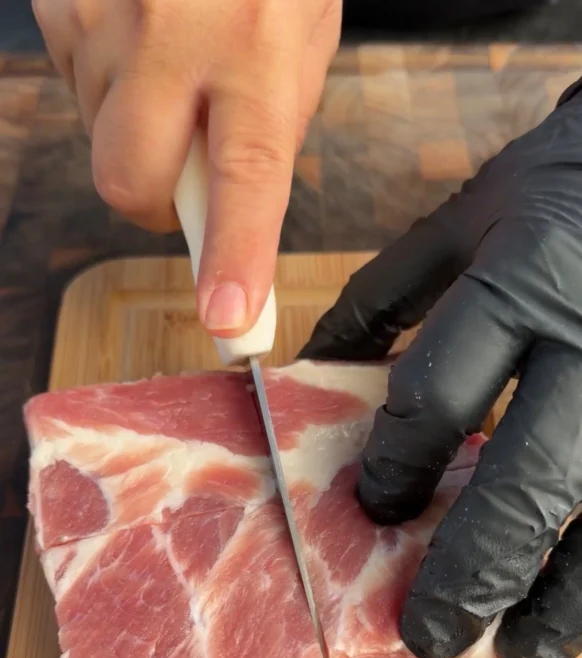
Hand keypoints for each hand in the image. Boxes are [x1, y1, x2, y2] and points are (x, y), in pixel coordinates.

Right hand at [33, 0, 339, 334]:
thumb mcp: (301, 30)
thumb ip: (270, 118)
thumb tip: (230, 203)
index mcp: (254, 46)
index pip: (247, 178)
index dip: (236, 257)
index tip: (230, 319)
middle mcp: (171, 35)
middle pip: (131, 182)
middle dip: (153, 198)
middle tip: (183, 164)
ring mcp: (101, 17)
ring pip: (98, 132)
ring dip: (133, 120)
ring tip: (170, 52)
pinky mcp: (59, 3)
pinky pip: (73, 80)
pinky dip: (106, 76)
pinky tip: (138, 29)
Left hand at [299, 80, 581, 657]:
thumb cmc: (563, 185)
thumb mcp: (469, 216)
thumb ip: (389, 293)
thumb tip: (310, 365)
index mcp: (520, 279)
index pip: (439, 396)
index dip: (397, 469)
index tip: (376, 512)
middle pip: (527, 481)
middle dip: (473, 570)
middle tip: (427, 633)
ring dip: (562, 598)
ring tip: (517, 651)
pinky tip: (577, 610)